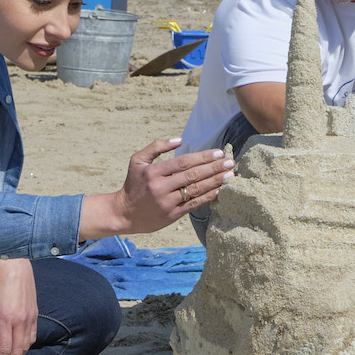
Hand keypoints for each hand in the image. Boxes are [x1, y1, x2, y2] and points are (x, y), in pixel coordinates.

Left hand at [0, 258, 38, 354]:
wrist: (15, 263)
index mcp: (6, 319)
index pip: (5, 351)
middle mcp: (20, 320)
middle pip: (18, 352)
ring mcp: (30, 317)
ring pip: (27, 346)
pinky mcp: (35, 313)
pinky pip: (32, 335)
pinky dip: (26, 347)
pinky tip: (20, 351)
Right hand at [80, 138, 235, 238]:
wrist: (124, 213)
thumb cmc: (133, 184)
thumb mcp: (137, 161)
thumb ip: (156, 147)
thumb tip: (179, 140)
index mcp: (154, 172)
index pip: (183, 162)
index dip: (202, 157)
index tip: (219, 152)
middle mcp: (161, 187)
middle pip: (193, 176)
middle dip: (214, 168)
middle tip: (231, 162)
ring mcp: (168, 203)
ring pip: (196, 190)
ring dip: (215, 182)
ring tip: (230, 175)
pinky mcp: (173, 215)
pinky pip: (194, 205)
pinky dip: (209, 197)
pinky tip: (220, 190)